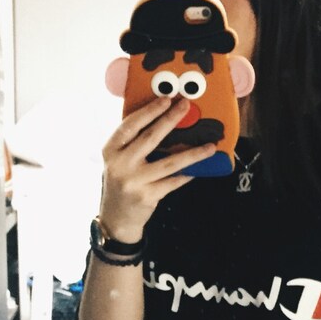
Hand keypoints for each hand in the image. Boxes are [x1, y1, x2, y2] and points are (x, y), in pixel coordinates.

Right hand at [98, 96, 215, 242]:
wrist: (116, 219)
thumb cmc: (122, 182)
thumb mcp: (118, 160)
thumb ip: (132, 143)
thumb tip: (162, 120)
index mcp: (111, 150)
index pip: (130, 125)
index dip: (149, 111)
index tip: (166, 100)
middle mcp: (120, 164)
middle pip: (150, 138)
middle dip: (170, 120)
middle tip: (186, 106)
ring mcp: (134, 181)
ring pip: (168, 163)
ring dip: (192, 154)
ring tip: (209, 146)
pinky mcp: (147, 196)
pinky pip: (172, 182)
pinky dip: (186, 175)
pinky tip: (199, 169)